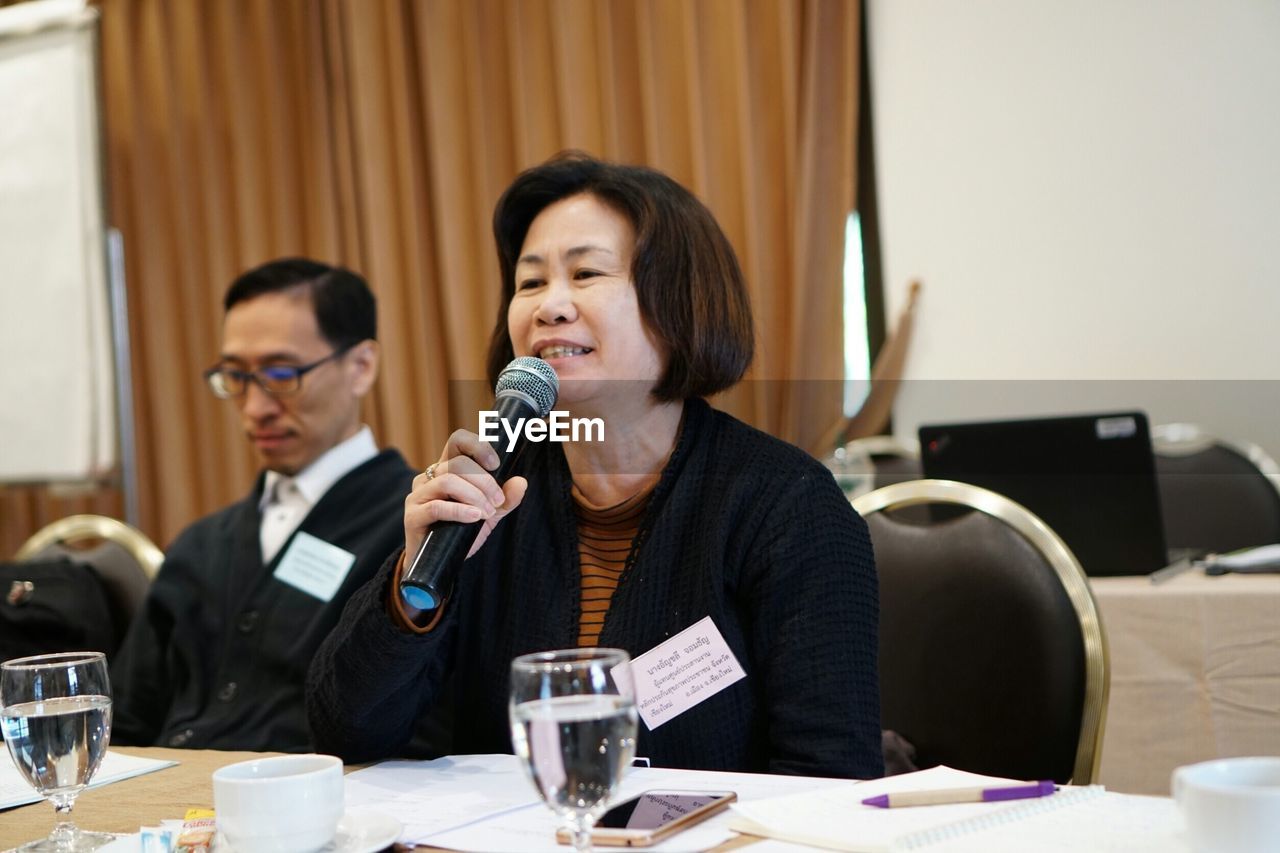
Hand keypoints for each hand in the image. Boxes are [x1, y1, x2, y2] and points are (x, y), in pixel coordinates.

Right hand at [404, 429, 527, 560]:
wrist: (439, 564)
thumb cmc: (461, 533)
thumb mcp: (489, 514)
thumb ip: (505, 499)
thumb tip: (521, 482)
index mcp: (447, 469)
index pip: (458, 441)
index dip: (477, 446)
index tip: (495, 464)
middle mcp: (429, 477)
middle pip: (457, 463)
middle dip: (484, 481)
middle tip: (497, 501)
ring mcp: (418, 495)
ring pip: (447, 481)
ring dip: (474, 496)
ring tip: (487, 513)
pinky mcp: (412, 516)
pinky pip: (436, 506)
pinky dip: (459, 511)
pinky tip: (474, 517)